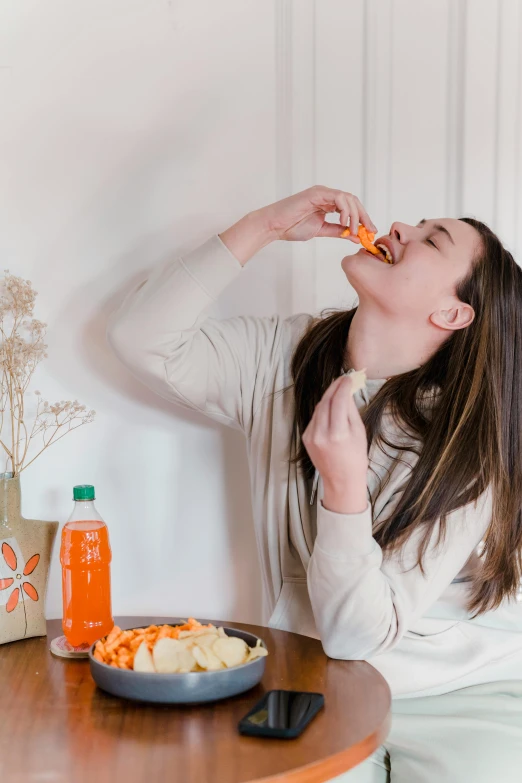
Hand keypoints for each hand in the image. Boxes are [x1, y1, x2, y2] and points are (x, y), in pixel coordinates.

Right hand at [259, 186, 376, 242]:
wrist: (275, 226)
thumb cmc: (292, 227)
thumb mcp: (322, 231)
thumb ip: (338, 232)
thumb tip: (355, 237)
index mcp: (328, 203)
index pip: (352, 208)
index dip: (363, 219)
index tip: (370, 232)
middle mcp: (327, 195)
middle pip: (354, 201)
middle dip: (364, 216)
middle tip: (368, 231)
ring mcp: (322, 193)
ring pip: (348, 198)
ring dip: (355, 215)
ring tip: (352, 230)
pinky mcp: (317, 193)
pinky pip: (338, 198)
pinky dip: (344, 210)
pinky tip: (344, 222)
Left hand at [302, 375, 367, 513]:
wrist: (341, 480)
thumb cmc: (355, 457)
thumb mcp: (359, 432)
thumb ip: (350, 410)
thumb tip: (347, 391)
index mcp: (337, 434)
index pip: (338, 401)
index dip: (343, 386)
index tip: (348, 378)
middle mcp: (321, 434)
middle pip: (325, 401)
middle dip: (334, 388)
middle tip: (343, 379)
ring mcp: (311, 436)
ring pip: (318, 408)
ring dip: (328, 397)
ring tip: (339, 391)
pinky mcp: (306, 438)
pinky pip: (314, 418)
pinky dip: (323, 410)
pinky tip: (331, 407)